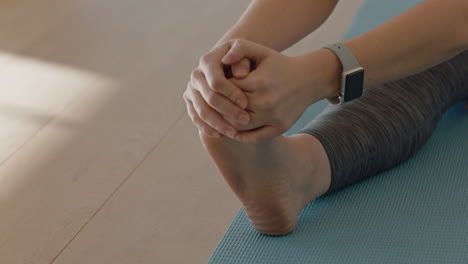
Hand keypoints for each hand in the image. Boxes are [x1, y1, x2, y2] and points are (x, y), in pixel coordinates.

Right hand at [183, 41, 253, 138]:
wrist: (234, 68)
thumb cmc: (246, 62)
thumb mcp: (249, 56)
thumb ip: (245, 59)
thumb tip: (240, 74)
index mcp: (208, 61)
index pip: (216, 81)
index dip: (231, 93)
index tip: (246, 104)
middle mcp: (197, 74)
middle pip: (209, 98)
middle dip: (228, 111)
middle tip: (245, 121)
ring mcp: (192, 88)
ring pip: (202, 111)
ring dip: (218, 124)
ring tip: (235, 133)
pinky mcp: (190, 101)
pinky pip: (196, 117)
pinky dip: (208, 128)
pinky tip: (221, 135)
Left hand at [220, 39, 336, 142]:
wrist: (309, 80)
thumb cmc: (280, 64)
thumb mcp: (261, 51)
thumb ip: (240, 48)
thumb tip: (223, 59)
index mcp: (259, 82)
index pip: (227, 89)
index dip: (219, 89)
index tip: (216, 87)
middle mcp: (267, 102)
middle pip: (231, 109)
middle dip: (220, 107)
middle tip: (214, 104)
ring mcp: (274, 117)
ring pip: (239, 126)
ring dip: (227, 122)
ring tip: (222, 115)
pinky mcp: (280, 128)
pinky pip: (254, 137)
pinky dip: (241, 135)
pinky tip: (234, 128)